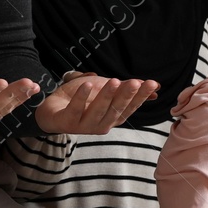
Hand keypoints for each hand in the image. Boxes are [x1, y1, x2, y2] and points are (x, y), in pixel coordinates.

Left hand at [34, 74, 158, 134]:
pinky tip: (87, 84)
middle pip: (115, 109)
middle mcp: (101, 124)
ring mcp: (84, 126)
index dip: (140, 96)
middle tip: (135, 82)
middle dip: (126, 95)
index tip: (151, 83)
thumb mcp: (108, 92)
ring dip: (106, 96)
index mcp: (113, 118)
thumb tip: (155, 89)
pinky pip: (75, 109)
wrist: (52, 109)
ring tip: (113, 81)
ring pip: (97, 110)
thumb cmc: (83, 100)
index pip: (130, 107)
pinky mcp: (67, 122)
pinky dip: (81, 97)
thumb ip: (128, 91)